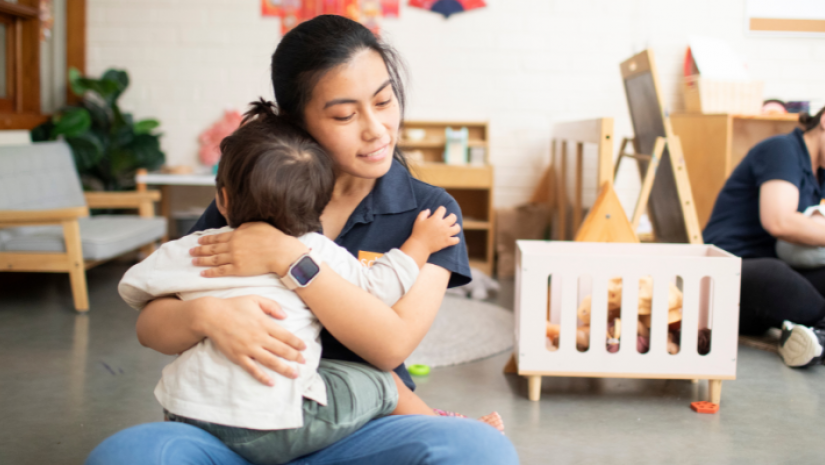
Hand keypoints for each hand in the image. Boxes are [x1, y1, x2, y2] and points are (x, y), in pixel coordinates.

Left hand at [190, 222, 307, 276]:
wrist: (280, 252)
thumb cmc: (272, 237)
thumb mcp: (257, 225)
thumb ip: (244, 227)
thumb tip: (236, 229)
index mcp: (236, 235)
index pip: (217, 238)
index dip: (206, 240)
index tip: (199, 241)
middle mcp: (232, 246)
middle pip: (212, 248)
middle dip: (200, 250)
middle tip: (190, 252)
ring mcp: (234, 258)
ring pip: (213, 260)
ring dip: (202, 261)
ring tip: (193, 261)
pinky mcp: (238, 269)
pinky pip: (221, 271)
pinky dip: (210, 272)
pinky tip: (203, 273)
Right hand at [200, 295, 306, 385]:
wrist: (211, 316)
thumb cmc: (234, 306)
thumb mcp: (255, 299)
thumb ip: (272, 306)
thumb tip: (285, 316)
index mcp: (265, 324)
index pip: (286, 336)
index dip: (297, 343)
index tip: (304, 348)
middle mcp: (259, 337)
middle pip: (282, 350)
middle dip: (295, 357)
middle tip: (304, 362)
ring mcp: (249, 348)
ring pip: (271, 361)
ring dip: (284, 369)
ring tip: (294, 374)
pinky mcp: (238, 356)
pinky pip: (253, 369)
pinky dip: (262, 377)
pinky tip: (271, 382)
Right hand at [409, 206, 460, 253]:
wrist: (420, 245)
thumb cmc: (418, 232)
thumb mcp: (418, 220)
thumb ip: (423, 213)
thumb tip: (429, 210)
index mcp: (436, 218)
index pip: (442, 209)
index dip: (441, 209)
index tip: (440, 211)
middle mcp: (443, 225)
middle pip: (453, 217)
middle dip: (452, 216)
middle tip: (449, 218)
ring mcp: (446, 233)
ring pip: (457, 228)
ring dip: (456, 226)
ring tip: (454, 227)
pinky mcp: (447, 242)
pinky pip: (456, 240)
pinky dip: (456, 239)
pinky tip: (453, 238)